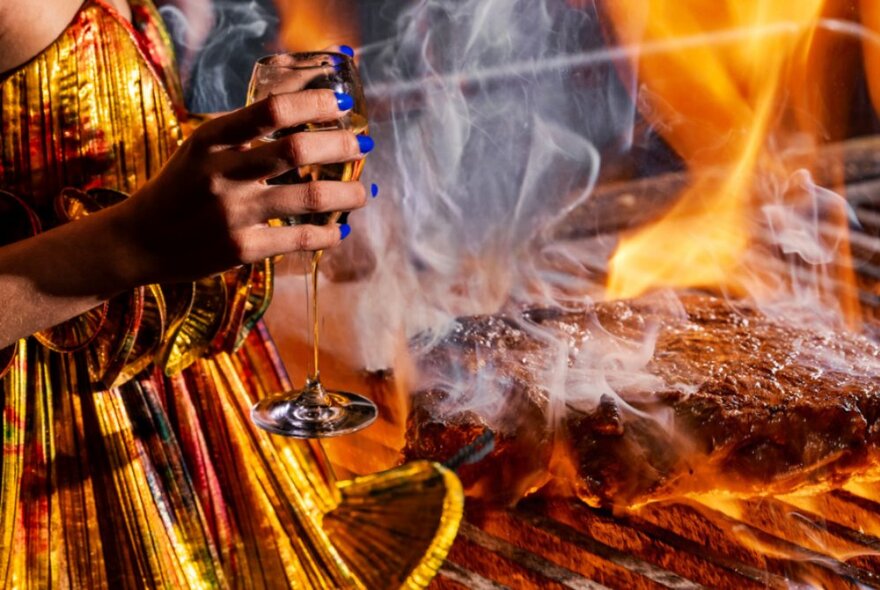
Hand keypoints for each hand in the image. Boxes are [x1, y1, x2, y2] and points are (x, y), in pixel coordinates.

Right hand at [109, 89, 370, 285]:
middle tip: (363, 145)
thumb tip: (304, 110)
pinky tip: (339, 230)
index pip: (270, 111)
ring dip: (346, 194)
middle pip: (296, 150)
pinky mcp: (240, 249)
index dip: (313, 104)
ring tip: (363, 192)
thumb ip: (244, 132)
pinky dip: (326, 235)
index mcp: (210, 139)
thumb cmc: (180, 188)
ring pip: (307, 197)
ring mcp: (232, 213)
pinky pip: (297, 239)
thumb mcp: (201, 148)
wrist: (138, 242)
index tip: (342, 106)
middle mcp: (221, 173)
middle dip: (340, 145)